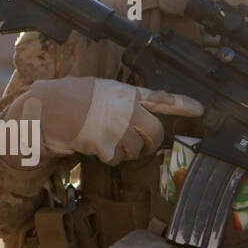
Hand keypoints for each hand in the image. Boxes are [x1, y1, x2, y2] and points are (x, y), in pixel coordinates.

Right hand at [5, 76, 202, 165]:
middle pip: (156, 132)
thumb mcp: (97, 88)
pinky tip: (96, 147)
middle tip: (141, 146)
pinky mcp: (106, 145)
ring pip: (136, 150)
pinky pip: (116, 159)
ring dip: (126, 152)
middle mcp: (127, 110)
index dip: (184, 104)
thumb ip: (117, 99)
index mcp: (126, 93)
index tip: (201, 109)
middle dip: (150, 143)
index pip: (162, 97)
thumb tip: (130, 111)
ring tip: (107, 141)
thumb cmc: (67, 97)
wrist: (47, 108)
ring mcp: (118, 128)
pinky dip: (109, 158)